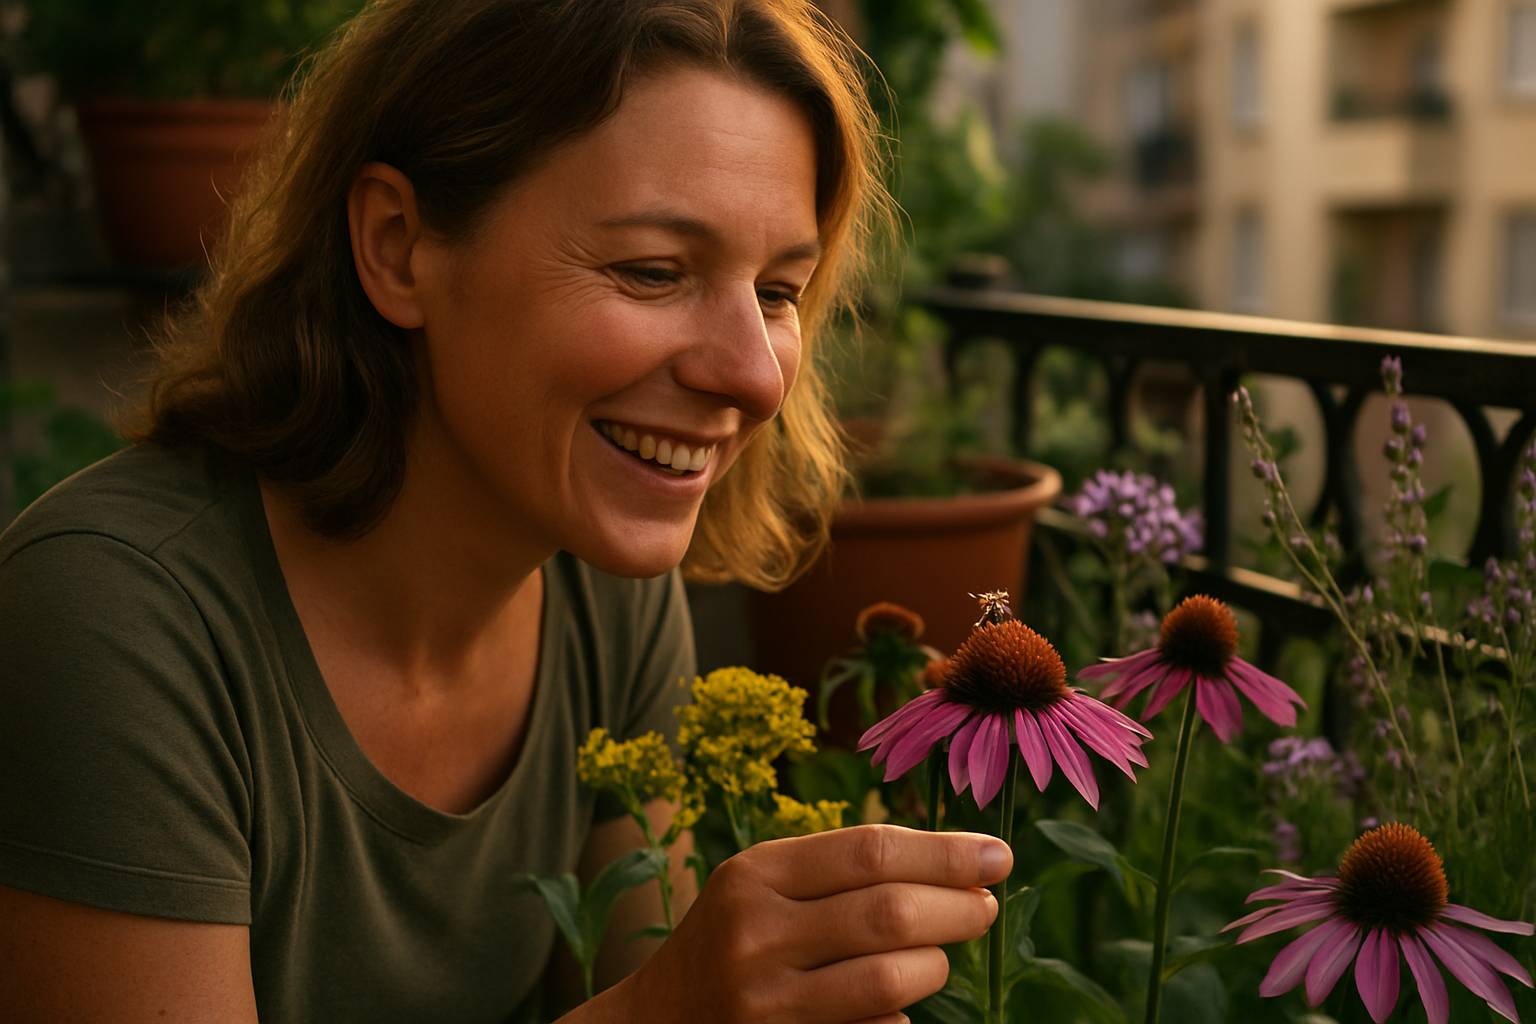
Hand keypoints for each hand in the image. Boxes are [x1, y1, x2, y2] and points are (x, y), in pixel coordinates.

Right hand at [618, 823, 1010, 1022]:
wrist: (655, 1022)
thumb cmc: (731, 938)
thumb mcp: (763, 884)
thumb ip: (840, 868)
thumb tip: (958, 863)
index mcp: (755, 873)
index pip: (871, 850)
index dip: (946, 852)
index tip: (996, 855)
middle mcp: (756, 933)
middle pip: (889, 913)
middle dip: (957, 908)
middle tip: (987, 906)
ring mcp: (766, 1001)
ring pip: (889, 981)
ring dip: (935, 966)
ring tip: (941, 956)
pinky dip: (901, 1018)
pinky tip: (900, 1005)